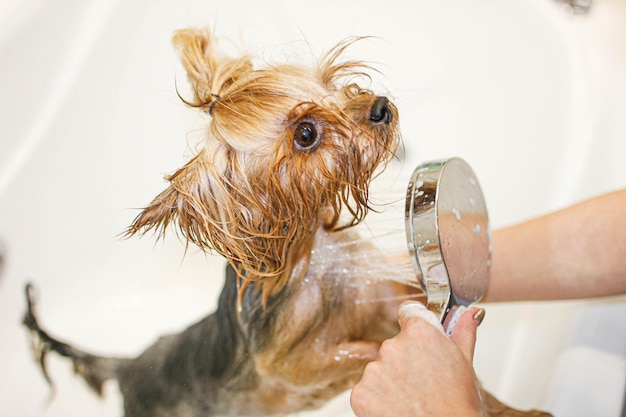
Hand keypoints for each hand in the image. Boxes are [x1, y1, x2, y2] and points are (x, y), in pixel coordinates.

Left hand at [350, 301, 484, 416]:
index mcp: (419, 332)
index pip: (409, 312)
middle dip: (406, 359)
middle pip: (395, 345)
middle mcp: (392, 345)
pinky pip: (368, 389)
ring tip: (413, 397)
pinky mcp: (361, 392)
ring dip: (391, 380)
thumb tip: (468, 314)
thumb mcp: (465, 364)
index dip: (416, 327)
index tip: (421, 340)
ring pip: (380, 368)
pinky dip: (378, 399)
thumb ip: (462, 332)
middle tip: (423, 381)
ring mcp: (374, 370)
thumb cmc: (457, 405)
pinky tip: (398, 407)